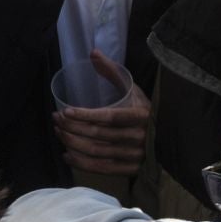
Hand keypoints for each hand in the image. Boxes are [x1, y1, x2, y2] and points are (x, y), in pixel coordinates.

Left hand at [54, 51, 150, 176]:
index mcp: (141, 115)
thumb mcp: (133, 89)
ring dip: (73, 142)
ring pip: (97, 151)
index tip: (66, 111)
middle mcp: (139, 137)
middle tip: (56, 119)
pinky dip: (82, 163)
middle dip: (73, 127)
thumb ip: (113, 72)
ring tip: (59, 132)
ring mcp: (135, 155)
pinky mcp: (131, 169)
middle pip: (99, 135)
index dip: (86, 115)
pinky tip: (67, 154)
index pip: (109, 117)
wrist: (163, 136)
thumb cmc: (143, 109)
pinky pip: (102, 168)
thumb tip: (93, 52)